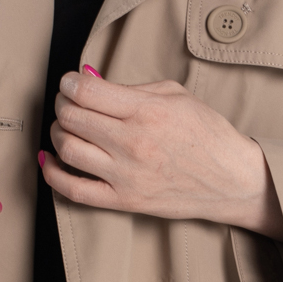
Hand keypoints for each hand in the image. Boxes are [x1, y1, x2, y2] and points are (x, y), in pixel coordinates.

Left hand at [41, 69, 282, 238]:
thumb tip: (90, 80)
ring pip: (67, 148)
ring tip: (65, 127)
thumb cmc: (207, 134)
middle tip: (68, 102)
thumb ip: (131, 87)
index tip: (70, 83)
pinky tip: (49, 160)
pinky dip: (53, 173)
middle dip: (62, 104)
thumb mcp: (175, 95)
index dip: (69, 83)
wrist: (232, 180)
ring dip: (57, 132)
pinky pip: (74, 190)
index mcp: (147, 111)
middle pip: (71, 117)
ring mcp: (126, 175)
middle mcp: (133, 142)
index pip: (86, 91)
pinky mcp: (124, 201)